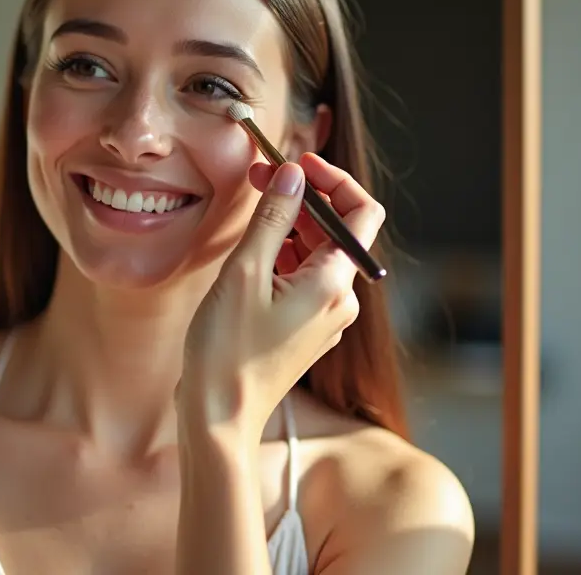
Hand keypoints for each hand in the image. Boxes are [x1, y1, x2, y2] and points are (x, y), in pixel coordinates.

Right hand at [179, 152, 385, 435]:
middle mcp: (340, 300)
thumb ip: (273, 216)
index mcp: (333, 283)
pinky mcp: (306, 330)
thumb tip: (294, 174)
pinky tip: (250, 257)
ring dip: (288, 226)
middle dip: (301, 199)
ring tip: (250, 215)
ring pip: (316, 254)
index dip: (332, 180)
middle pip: (335, 231)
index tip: (296, 162)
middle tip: (259, 178)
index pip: (360, 212)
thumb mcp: (245, 272)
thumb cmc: (227, 350)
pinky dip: (281, 257)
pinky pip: (303, 279)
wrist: (220, 416)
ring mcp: (325, 317)